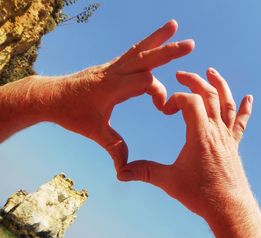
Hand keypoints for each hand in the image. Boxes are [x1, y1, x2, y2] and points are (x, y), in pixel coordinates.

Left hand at [33, 20, 193, 171]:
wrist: (50, 96)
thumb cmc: (71, 113)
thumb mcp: (93, 131)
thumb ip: (113, 147)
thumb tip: (124, 169)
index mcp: (112, 87)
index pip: (145, 81)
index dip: (159, 92)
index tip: (162, 108)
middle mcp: (114, 72)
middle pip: (146, 58)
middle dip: (169, 52)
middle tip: (191, 44)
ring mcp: (112, 66)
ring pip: (139, 49)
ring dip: (158, 39)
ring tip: (173, 25)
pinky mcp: (111, 66)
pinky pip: (132, 52)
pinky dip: (146, 45)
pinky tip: (155, 39)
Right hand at [119, 67, 252, 218]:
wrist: (229, 208)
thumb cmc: (200, 194)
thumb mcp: (169, 181)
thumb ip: (145, 172)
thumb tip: (120, 173)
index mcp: (200, 134)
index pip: (190, 100)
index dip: (175, 99)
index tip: (164, 110)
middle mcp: (216, 131)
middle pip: (208, 94)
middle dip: (194, 80)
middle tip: (181, 74)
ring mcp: (227, 137)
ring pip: (226, 103)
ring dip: (219, 85)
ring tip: (211, 72)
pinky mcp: (233, 145)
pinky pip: (240, 122)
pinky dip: (244, 108)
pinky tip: (249, 98)